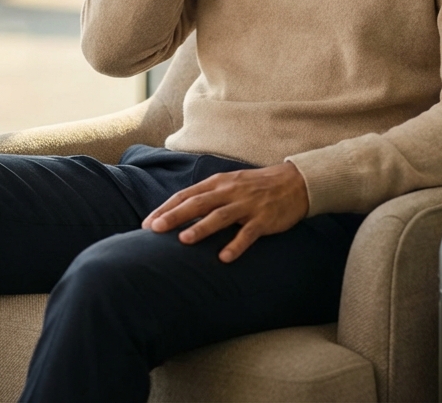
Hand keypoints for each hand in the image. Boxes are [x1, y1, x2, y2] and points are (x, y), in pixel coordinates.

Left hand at [141, 161, 309, 262]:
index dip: (166, 208)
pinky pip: (248, 233)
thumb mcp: (229, 184)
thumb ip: (207, 195)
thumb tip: (179, 212)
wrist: (295, 182)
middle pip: (198, 203)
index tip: (147, 224)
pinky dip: (236, 245)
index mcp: (218, 183)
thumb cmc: (255, 186)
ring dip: (201, 228)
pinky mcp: (264, 218)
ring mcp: (247, 205)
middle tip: (154, 230)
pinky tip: (224, 258)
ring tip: (183, 240)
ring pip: (220, 216)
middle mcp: (229, 191)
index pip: (186, 194)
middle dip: (175, 216)